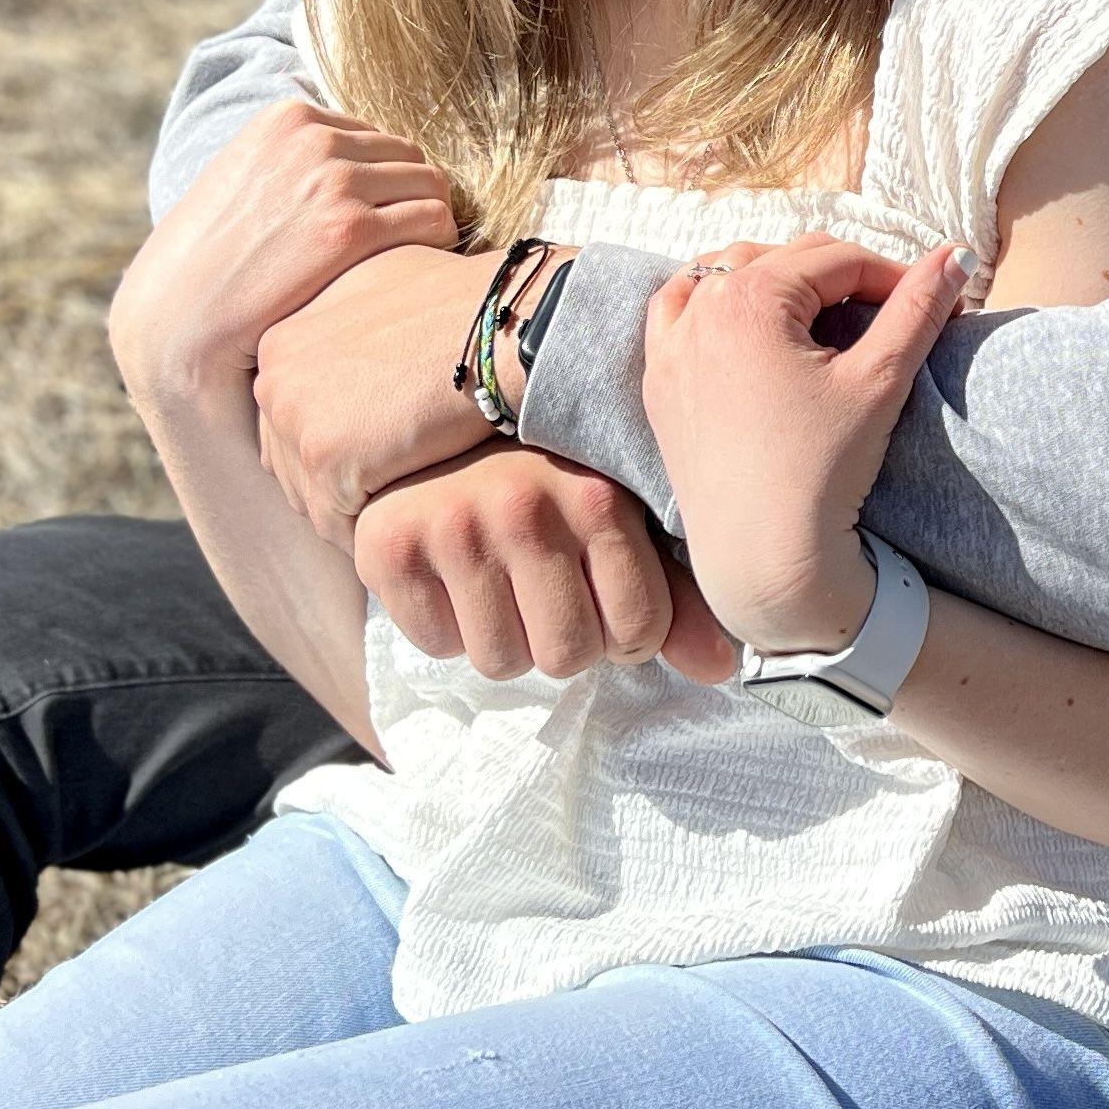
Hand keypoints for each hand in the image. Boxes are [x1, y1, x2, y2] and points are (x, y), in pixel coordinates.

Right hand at [109, 105, 457, 415]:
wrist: (178, 317)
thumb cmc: (211, 262)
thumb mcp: (244, 180)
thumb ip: (293, 159)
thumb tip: (353, 159)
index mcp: (287, 118)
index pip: (377, 138)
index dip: (384, 185)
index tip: (377, 223)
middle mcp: (312, 138)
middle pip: (410, 158)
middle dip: (410, 202)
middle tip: (403, 248)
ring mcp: (333, 181)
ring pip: (432, 186)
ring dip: (429, 224)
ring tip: (409, 264)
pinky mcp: (350, 230)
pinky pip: (435, 221)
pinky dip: (439, 247)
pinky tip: (416, 277)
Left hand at [250, 244, 509, 531]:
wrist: (502, 324)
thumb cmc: (465, 305)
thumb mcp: (386, 289)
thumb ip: (349, 327)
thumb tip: (356, 359)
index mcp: (284, 340)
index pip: (290, 419)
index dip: (335, 446)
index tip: (376, 466)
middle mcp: (276, 377)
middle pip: (291, 460)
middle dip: (334, 487)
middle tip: (387, 504)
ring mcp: (296, 416)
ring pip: (312, 496)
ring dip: (353, 515)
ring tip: (402, 525)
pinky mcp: (326, 455)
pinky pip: (338, 520)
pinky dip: (372, 534)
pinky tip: (411, 532)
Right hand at [352, 448, 734, 684]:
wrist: (436, 439)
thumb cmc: (548, 488)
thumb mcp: (623, 522)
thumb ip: (676, 596)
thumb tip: (719, 669)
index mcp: (596, 497)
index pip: (638, 631)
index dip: (628, 635)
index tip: (609, 601)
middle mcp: (522, 508)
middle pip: (568, 656)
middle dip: (566, 642)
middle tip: (550, 594)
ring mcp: (451, 528)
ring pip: (501, 662)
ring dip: (507, 638)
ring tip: (504, 582)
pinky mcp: (388, 550)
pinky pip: (437, 646)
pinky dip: (448, 627)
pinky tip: (456, 576)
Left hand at [641, 236, 961, 653]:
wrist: (765, 558)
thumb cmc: (823, 471)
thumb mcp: (879, 381)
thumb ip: (918, 308)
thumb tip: (958, 254)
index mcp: (749, 299)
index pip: (837, 259)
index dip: (893, 276)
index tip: (930, 304)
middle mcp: (697, 310)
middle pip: (784, 259)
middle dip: (842, 278)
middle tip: (888, 313)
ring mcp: (670, 347)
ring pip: (725, 274)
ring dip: (776, 279)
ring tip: (821, 313)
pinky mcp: (661, 383)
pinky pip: (677, 312)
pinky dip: (712, 303)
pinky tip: (743, 323)